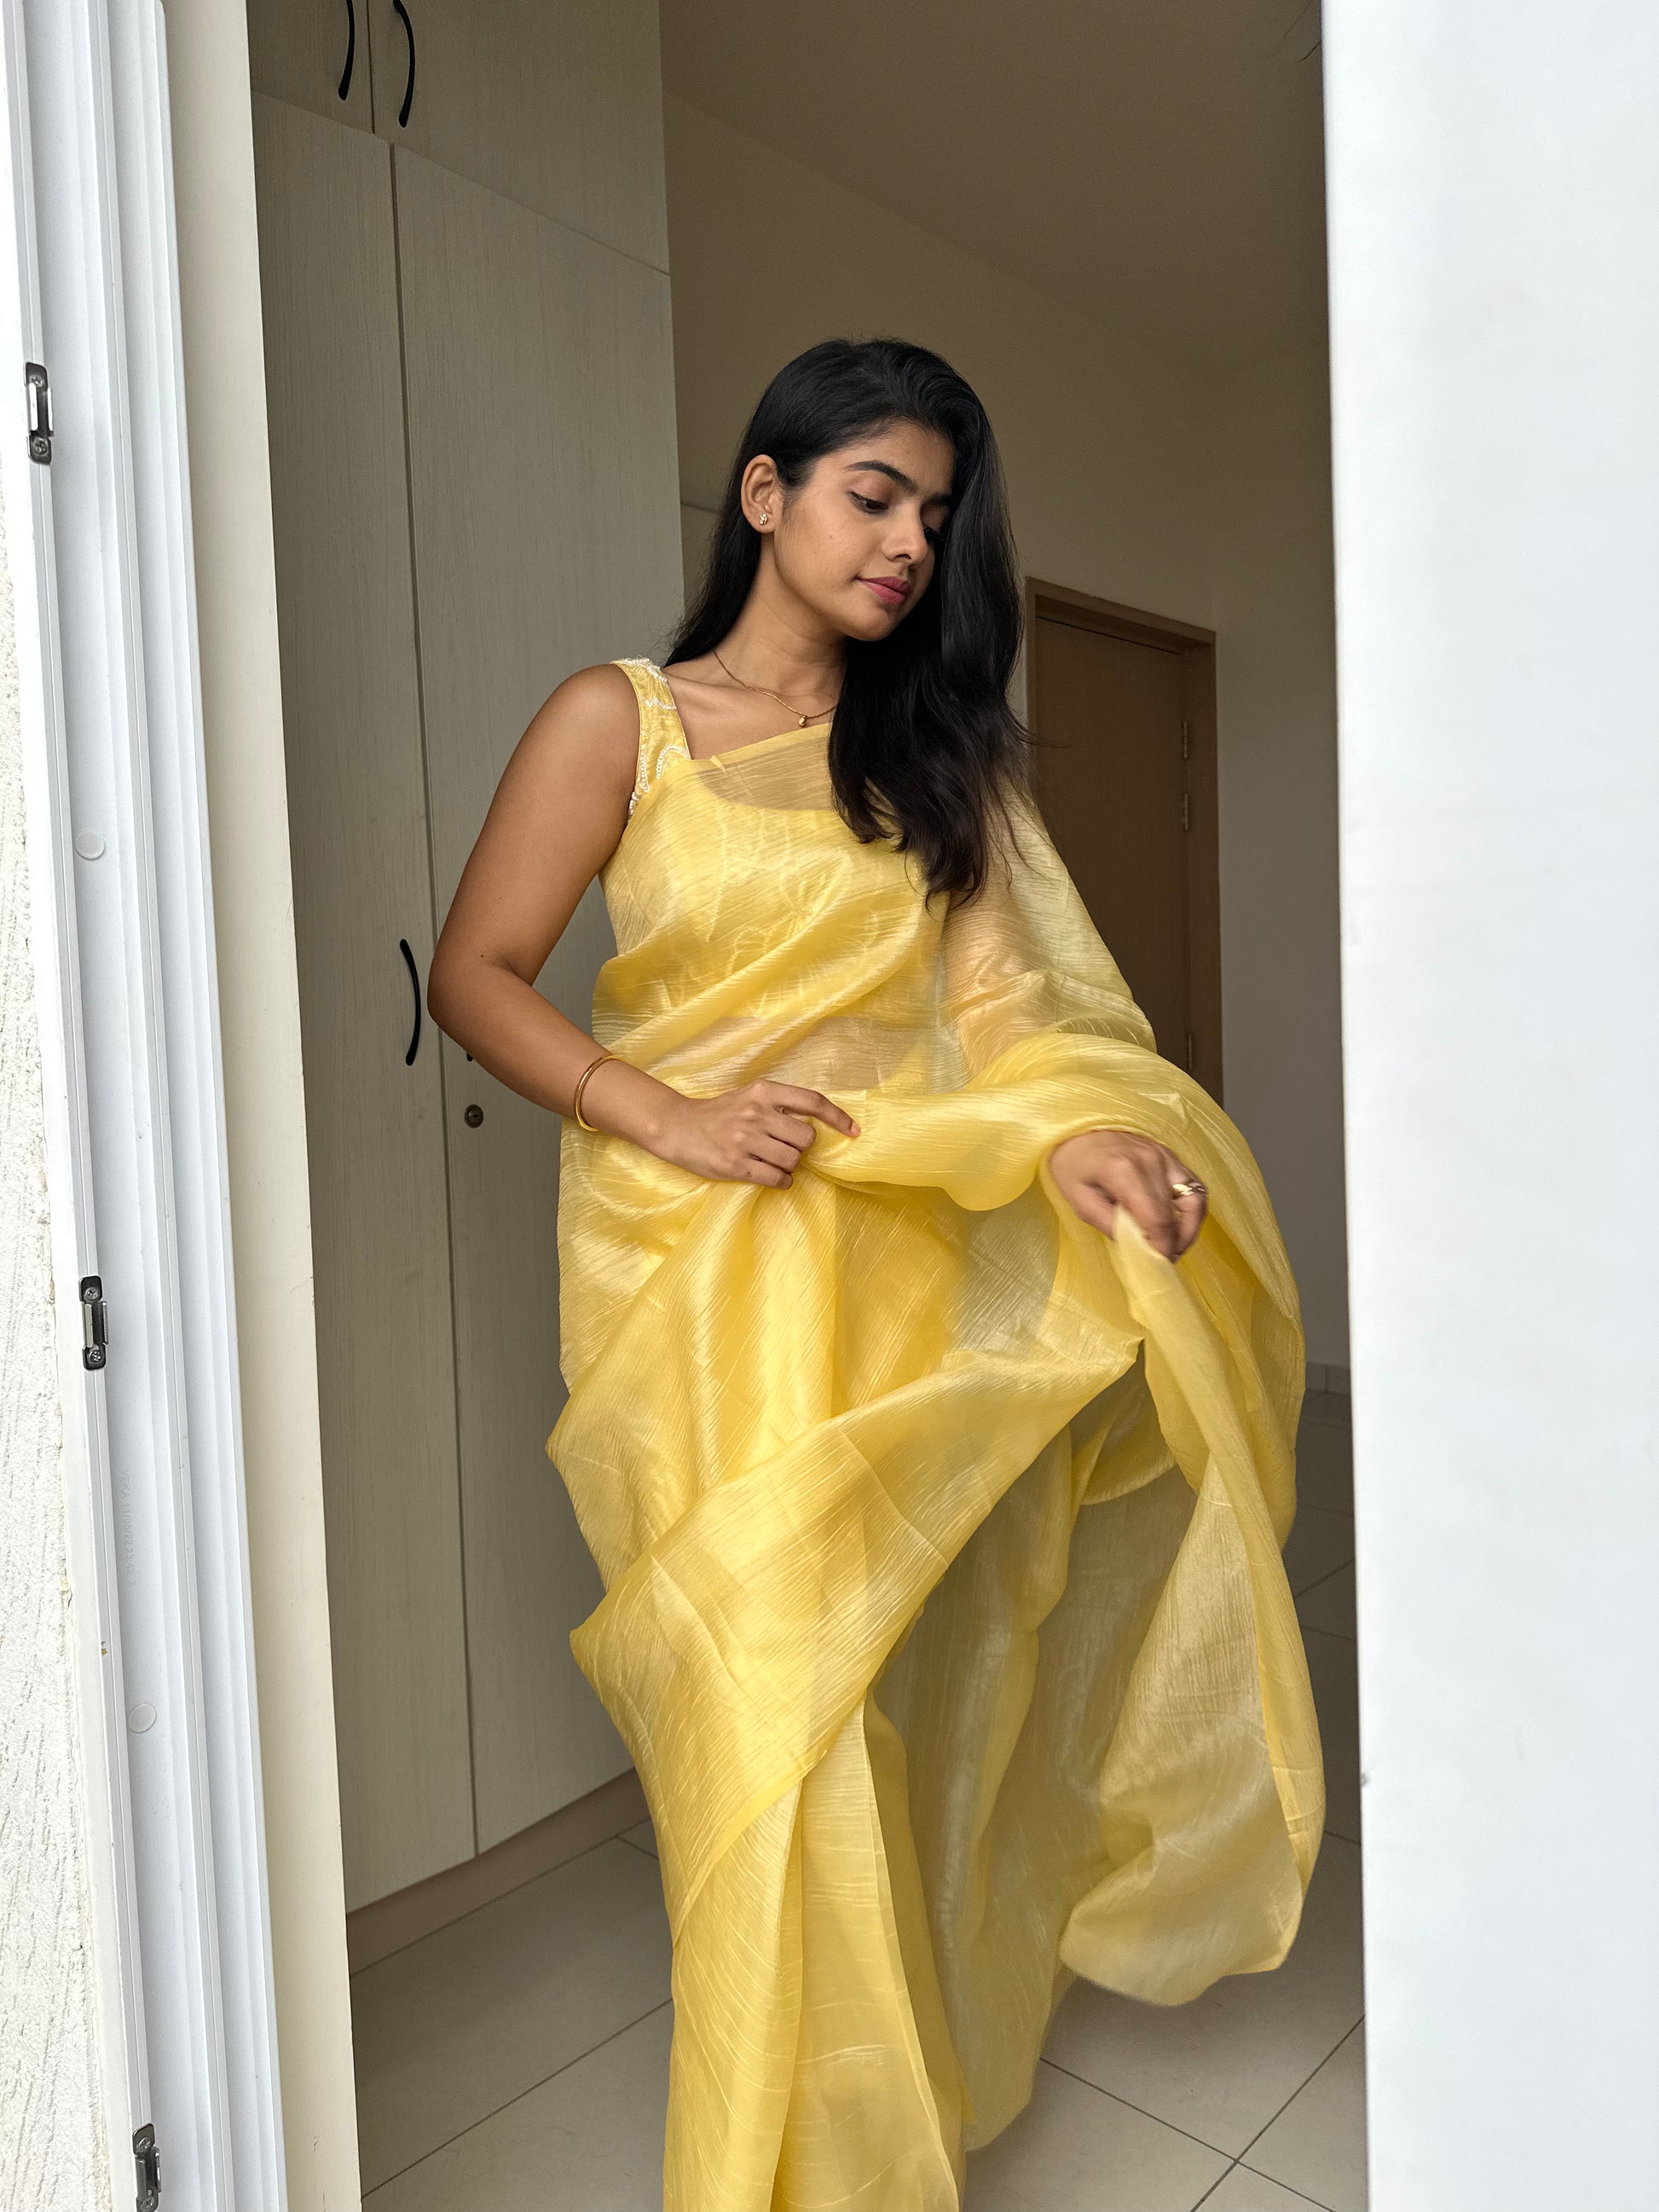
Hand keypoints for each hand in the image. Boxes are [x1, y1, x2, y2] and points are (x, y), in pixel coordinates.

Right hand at [657, 1078, 859, 1187]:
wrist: (677, 1127)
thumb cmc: (719, 1113)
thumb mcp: (749, 1096)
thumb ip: (779, 1105)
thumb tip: (818, 1125)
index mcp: (762, 1092)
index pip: (811, 1101)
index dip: (838, 1117)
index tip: (854, 1131)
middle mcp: (755, 1114)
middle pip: (806, 1138)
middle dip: (800, 1147)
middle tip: (783, 1146)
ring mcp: (745, 1140)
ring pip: (793, 1161)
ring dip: (789, 1166)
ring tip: (771, 1161)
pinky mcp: (735, 1165)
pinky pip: (777, 1179)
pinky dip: (781, 1181)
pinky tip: (771, 1175)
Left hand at [1046, 1128, 1207, 1260]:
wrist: (1077, 1130)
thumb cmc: (1073, 1166)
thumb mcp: (1080, 1203)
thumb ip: (1111, 1226)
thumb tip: (1140, 1247)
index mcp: (1124, 1171)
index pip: (1157, 1219)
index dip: (1163, 1248)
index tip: (1158, 1264)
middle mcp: (1151, 1160)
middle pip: (1178, 1213)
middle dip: (1176, 1243)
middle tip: (1164, 1259)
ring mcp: (1165, 1155)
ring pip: (1195, 1199)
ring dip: (1189, 1228)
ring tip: (1174, 1245)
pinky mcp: (1171, 1155)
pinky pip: (1193, 1186)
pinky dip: (1191, 1209)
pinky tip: (1176, 1224)